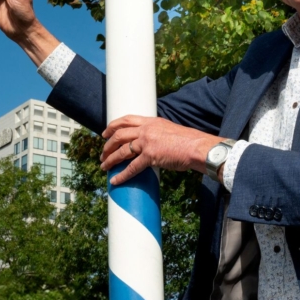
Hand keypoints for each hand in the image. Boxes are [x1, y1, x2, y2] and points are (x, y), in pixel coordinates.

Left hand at [101, 115, 222, 185]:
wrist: (197, 147)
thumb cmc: (188, 141)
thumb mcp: (169, 130)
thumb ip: (157, 134)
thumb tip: (150, 144)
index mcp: (151, 121)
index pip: (127, 119)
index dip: (113, 126)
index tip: (105, 133)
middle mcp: (146, 130)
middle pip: (119, 135)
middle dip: (108, 145)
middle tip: (102, 153)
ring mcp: (147, 142)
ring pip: (121, 151)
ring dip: (110, 159)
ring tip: (103, 166)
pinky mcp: (150, 156)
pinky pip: (131, 168)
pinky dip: (121, 175)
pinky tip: (115, 180)